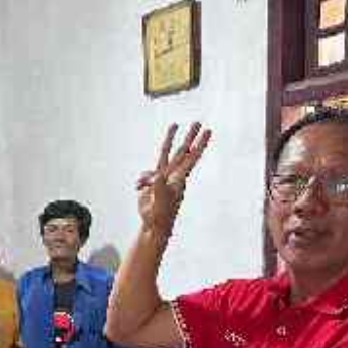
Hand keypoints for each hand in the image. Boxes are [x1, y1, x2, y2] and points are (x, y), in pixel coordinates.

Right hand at [136, 122, 211, 237]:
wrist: (153, 225)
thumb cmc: (160, 216)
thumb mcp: (159, 203)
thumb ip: (158, 189)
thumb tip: (156, 176)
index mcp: (179, 179)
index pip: (192, 158)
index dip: (200, 145)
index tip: (208, 132)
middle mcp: (173, 174)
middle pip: (183, 151)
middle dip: (190, 136)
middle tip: (198, 122)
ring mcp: (162, 177)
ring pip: (166, 153)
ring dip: (170, 139)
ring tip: (175, 124)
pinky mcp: (152, 181)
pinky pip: (146, 174)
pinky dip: (141, 179)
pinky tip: (139, 190)